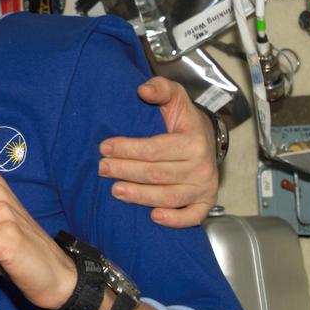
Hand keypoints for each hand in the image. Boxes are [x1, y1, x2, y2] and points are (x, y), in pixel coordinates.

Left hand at [98, 77, 218, 227]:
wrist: (207, 139)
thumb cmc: (184, 120)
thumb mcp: (175, 97)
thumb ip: (160, 89)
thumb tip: (143, 90)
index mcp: (193, 141)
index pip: (155, 149)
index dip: (127, 149)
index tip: (104, 147)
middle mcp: (202, 166)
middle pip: (157, 174)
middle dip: (126, 171)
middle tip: (102, 168)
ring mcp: (205, 187)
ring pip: (169, 196)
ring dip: (140, 196)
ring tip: (115, 191)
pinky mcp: (206, 203)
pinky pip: (192, 217)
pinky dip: (175, 220)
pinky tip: (153, 217)